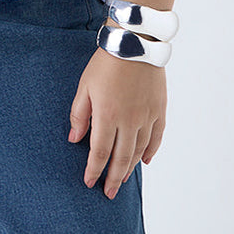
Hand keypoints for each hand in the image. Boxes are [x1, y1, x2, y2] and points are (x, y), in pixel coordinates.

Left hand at [68, 37, 166, 197]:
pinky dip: (151, 151)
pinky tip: (145, 160)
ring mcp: (146, 116)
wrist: (134, 42)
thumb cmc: (105, 62)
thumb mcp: (84, 86)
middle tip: (108, 192)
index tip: (89, 182)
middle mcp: (129, 120)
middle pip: (121, 158)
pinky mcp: (159, 109)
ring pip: (139, 151)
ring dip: (130, 168)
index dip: (93, 170)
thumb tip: (74, 139)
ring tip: (122, 179)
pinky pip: (156, 138)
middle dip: (113, 178)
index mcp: (107, 114)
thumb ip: (79, 115)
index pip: (99, 152)